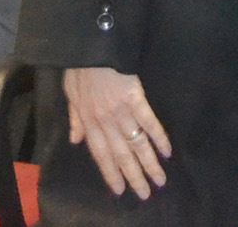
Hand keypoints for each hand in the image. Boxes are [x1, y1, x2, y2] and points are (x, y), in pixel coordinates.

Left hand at [64, 66, 170, 198]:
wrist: (91, 43)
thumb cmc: (80, 66)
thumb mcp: (70, 92)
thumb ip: (74, 118)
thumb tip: (75, 140)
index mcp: (88, 120)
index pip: (101, 154)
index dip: (111, 173)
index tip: (121, 190)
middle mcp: (104, 121)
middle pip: (121, 154)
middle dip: (134, 176)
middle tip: (146, 193)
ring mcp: (120, 110)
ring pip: (136, 144)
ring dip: (149, 163)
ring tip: (159, 180)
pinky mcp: (134, 97)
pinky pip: (148, 121)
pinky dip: (158, 137)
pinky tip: (167, 151)